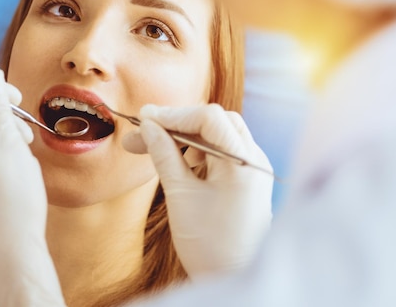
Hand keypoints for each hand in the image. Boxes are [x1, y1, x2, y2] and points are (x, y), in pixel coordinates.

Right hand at [123, 104, 272, 278]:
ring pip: (216, 136)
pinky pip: (221, 153)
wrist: (232, 280)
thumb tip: (148, 125)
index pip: (209, 118)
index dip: (173, 114)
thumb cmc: (209, 245)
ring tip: (151, 149)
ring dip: (184, 138)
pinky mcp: (246, 179)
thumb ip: (164, 154)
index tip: (143, 118)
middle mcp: (254, 160)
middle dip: (176, 124)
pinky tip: (173, 160)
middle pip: (214, 122)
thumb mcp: (180, 195)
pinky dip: (196, 152)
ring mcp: (252, 169)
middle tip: (141, 134)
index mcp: (243, 162)